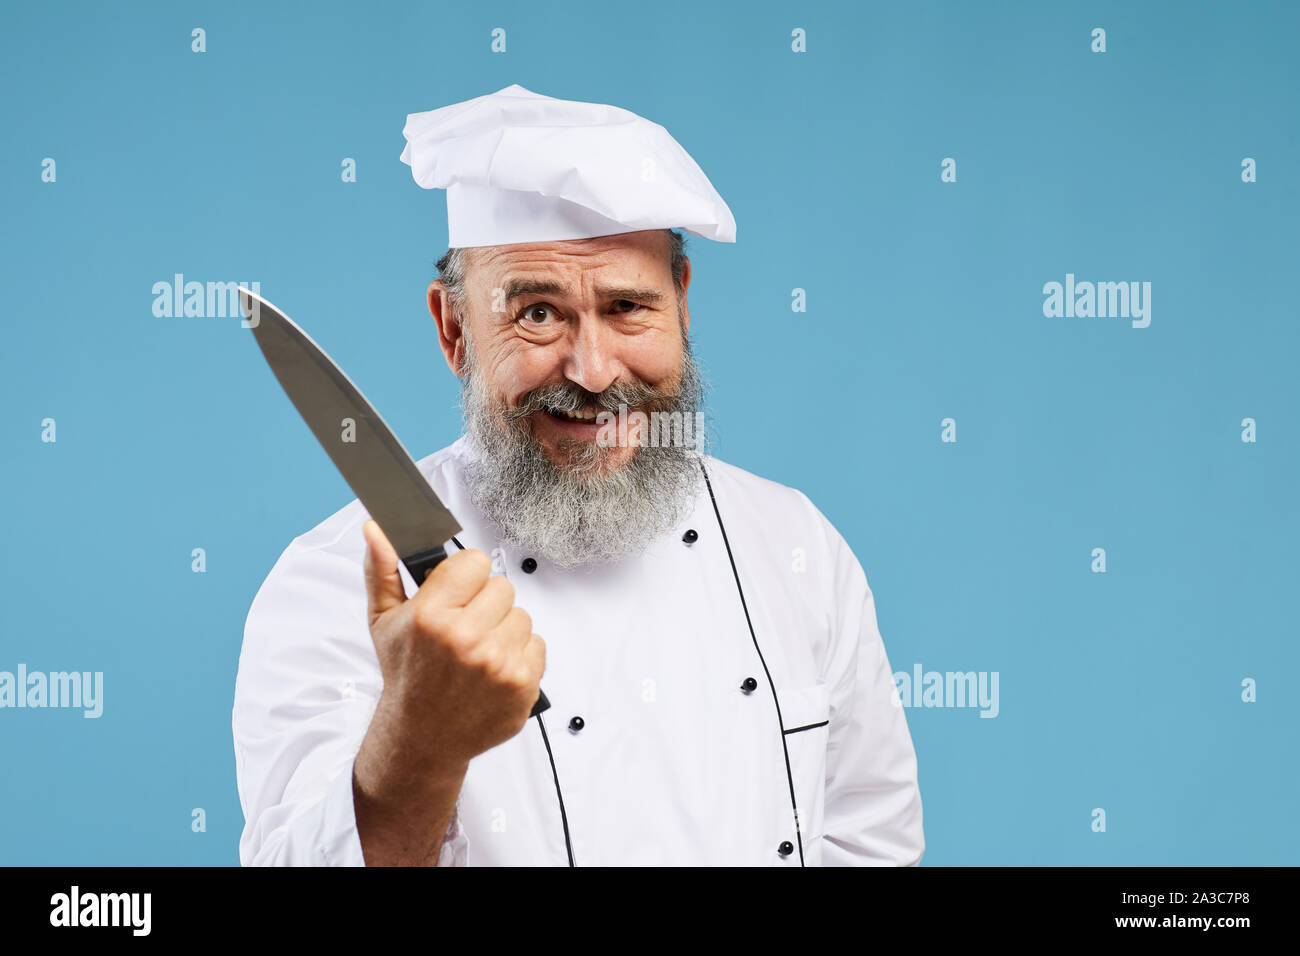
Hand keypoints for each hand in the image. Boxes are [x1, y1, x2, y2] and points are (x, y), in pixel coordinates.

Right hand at [361, 519, 545, 772]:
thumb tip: (376, 529)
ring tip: (479, 652)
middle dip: (486, 604)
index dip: (467, 577)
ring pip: (522, 616)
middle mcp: (466, 638)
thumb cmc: (406, 675)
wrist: (423, 737)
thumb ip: (383, 570)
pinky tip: (494, 670)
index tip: (458, 593)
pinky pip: (537, 645)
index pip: (476, 562)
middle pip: (503, 587)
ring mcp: (497, 663)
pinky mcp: (522, 685)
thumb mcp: (384, 622)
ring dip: (504, 630)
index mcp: (431, 616)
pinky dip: (520, 656)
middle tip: (466, 629)